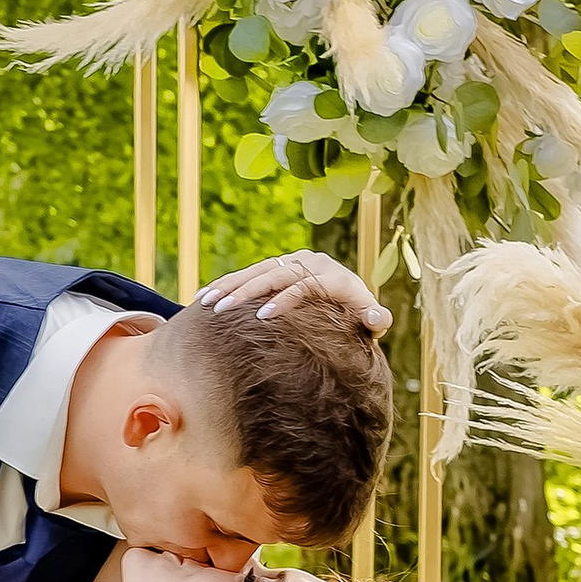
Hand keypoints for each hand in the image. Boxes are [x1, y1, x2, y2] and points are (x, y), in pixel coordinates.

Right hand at [200, 250, 390, 333]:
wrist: (352, 295)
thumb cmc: (360, 315)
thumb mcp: (371, 320)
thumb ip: (376, 320)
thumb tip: (377, 319)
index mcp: (333, 275)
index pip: (304, 285)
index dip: (284, 300)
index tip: (262, 318)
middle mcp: (311, 262)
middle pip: (275, 274)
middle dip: (247, 291)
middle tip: (223, 309)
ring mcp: (293, 261)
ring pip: (257, 271)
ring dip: (230, 286)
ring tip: (207, 303)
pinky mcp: (278, 265)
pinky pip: (249, 273)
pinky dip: (225, 284)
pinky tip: (202, 297)